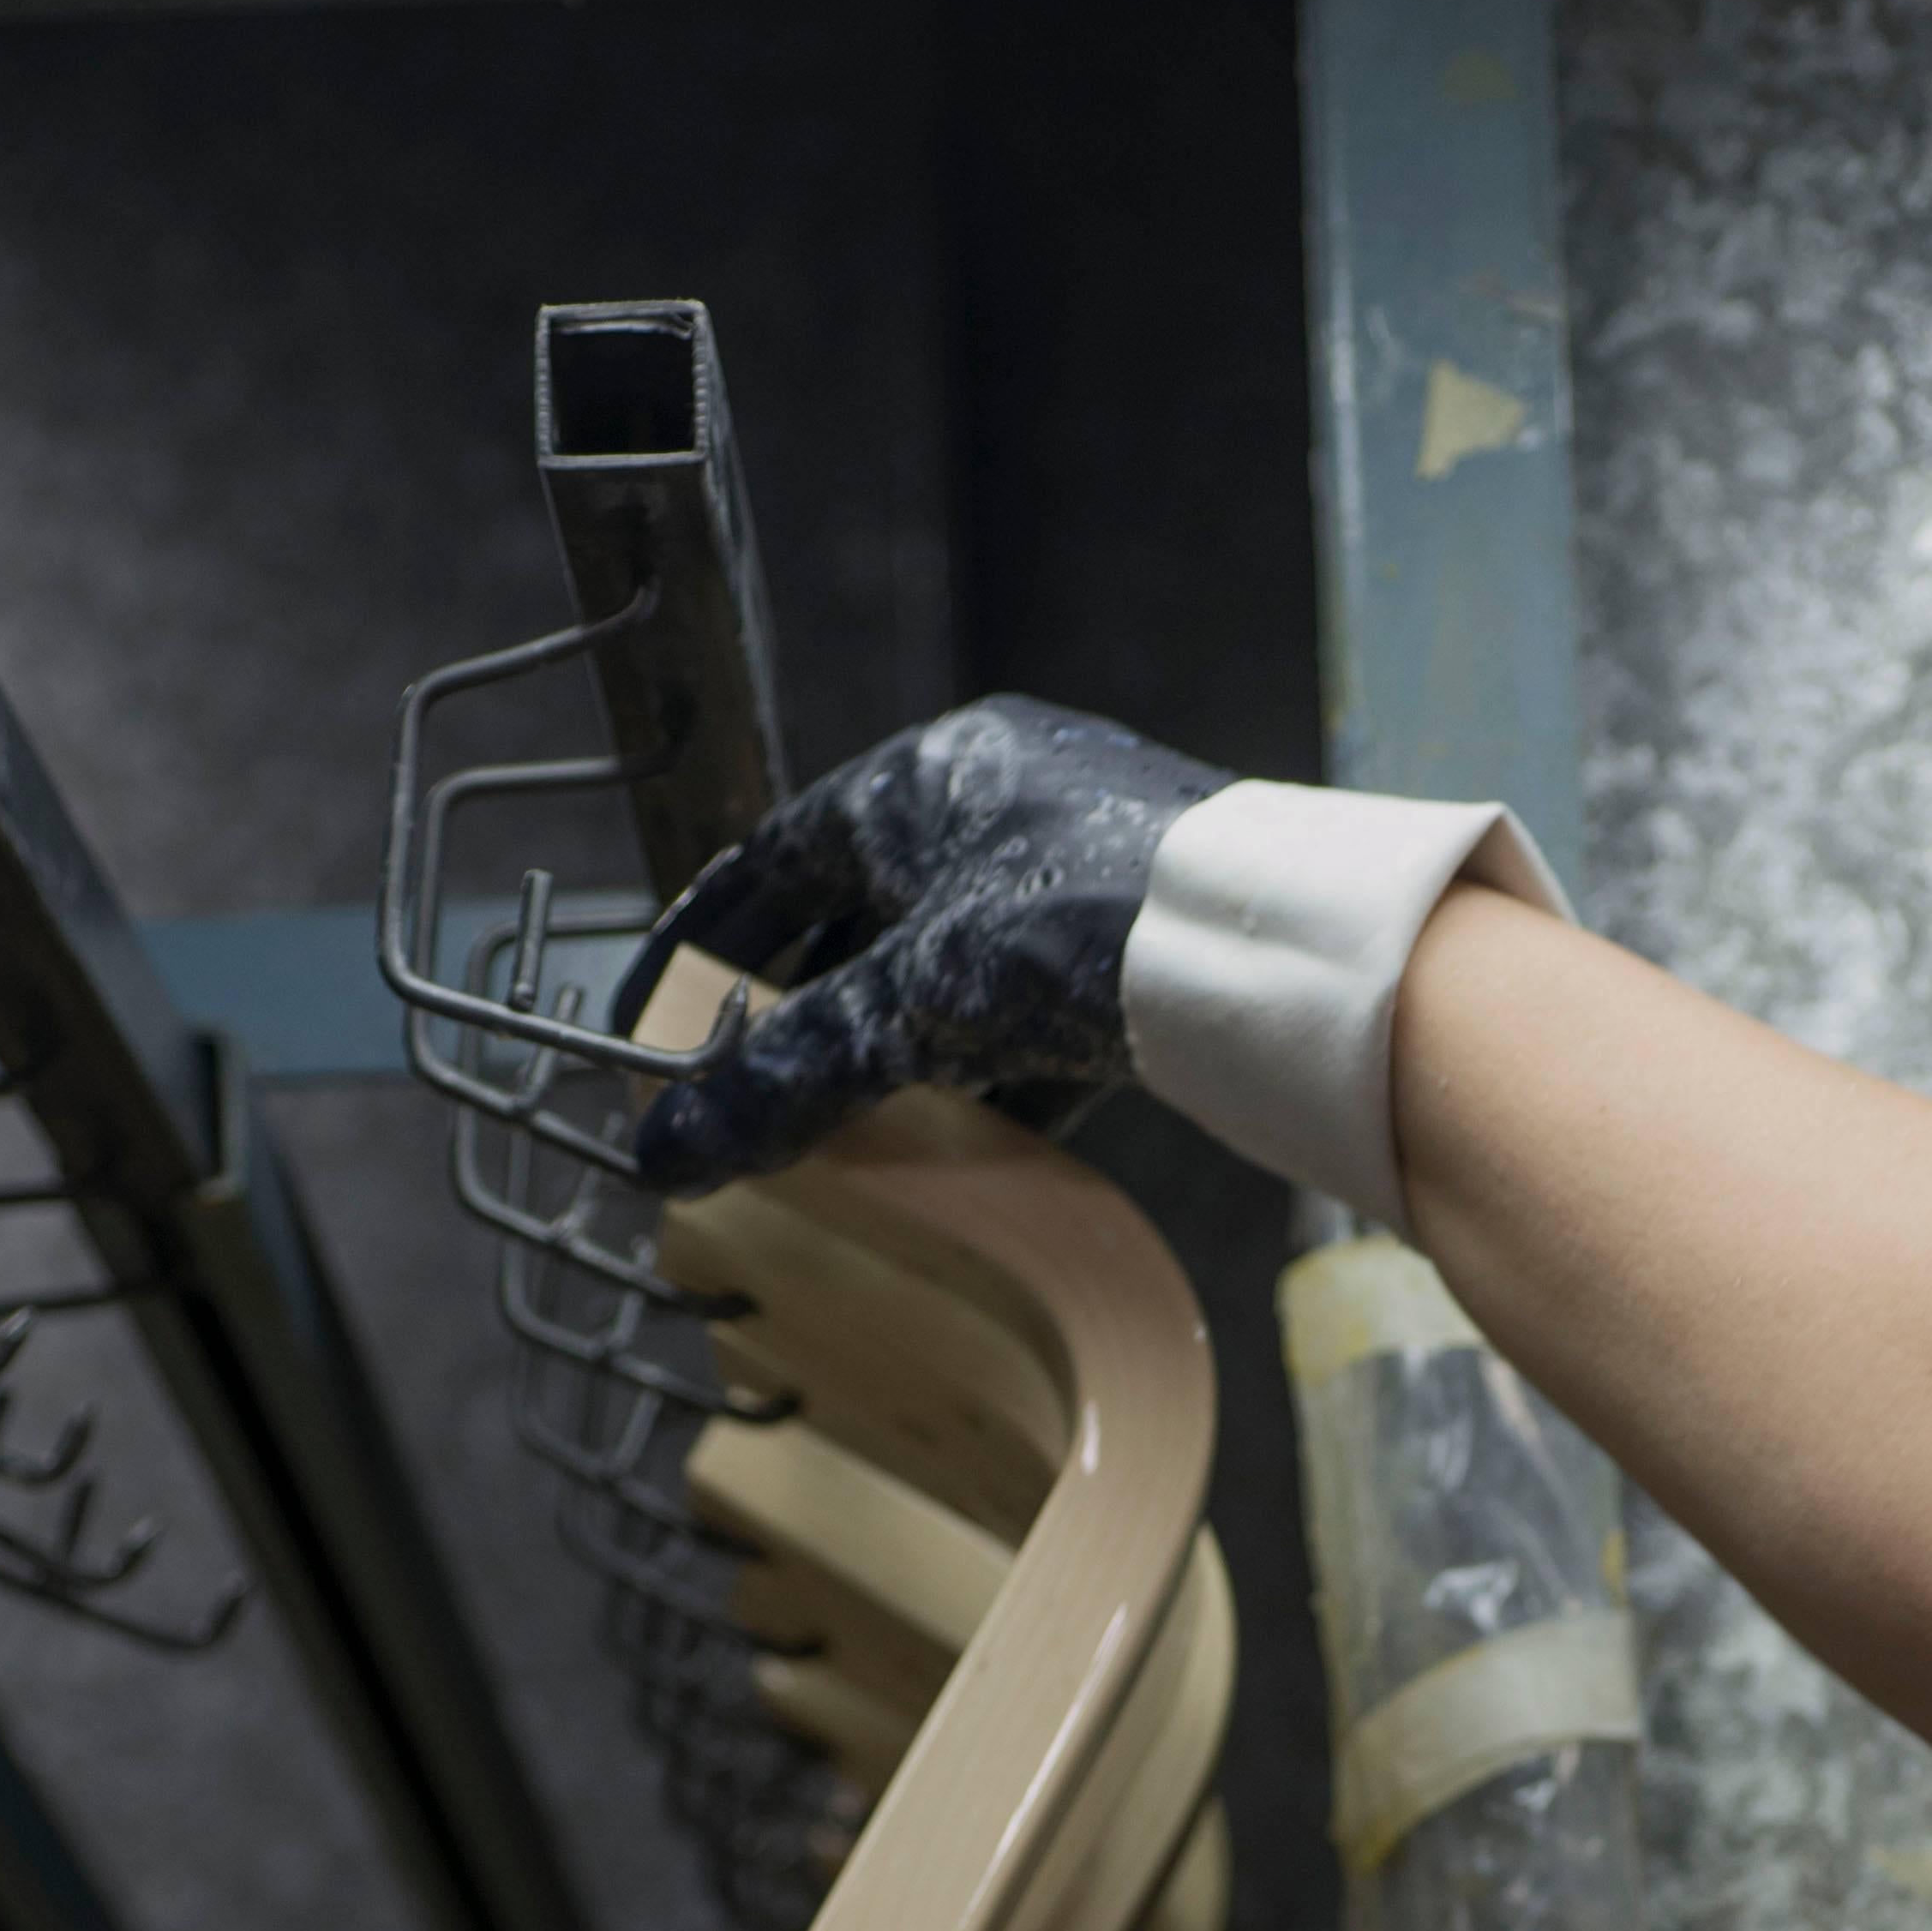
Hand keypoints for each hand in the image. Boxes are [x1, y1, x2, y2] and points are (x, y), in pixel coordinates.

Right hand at [617, 695, 1219, 1191]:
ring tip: (846, 1132)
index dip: (705, 941)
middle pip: (860, 918)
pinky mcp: (1138, 939)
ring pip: (950, 970)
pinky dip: (993, 1076)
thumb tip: (670, 1149)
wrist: (1273, 946)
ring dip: (898, 1051)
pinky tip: (973, 1144)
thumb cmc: (1082, 923)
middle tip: (747, 1087)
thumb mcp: (916, 1001)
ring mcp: (1073, 866)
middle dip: (802, 1011)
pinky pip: (1034, 1013)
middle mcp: (993, 802)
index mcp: (919, 781)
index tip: (657, 1012)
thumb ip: (795, 1073)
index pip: (774, 861)